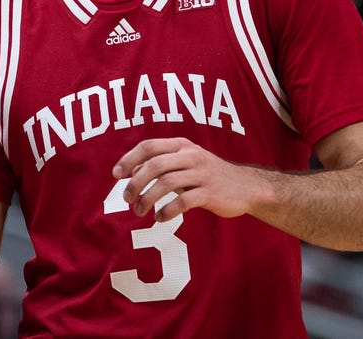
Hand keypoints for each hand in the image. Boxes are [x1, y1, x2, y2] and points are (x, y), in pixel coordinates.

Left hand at [112, 137, 256, 221]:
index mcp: (182, 145)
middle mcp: (191, 156)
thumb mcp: (187, 161)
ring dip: (147, 199)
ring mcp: (202, 174)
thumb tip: (131, 171)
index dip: (129, 159)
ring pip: (166, 183)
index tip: (116, 174)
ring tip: (139, 211)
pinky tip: (160, 217)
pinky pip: (183, 202)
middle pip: (154, 165)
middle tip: (127, 198)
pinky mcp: (210, 193)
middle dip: (135, 182)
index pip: (149, 146)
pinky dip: (167, 211)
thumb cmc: (209, 175)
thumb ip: (163, 163)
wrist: (247, 187)